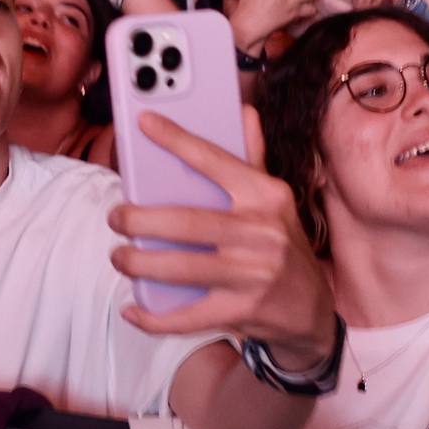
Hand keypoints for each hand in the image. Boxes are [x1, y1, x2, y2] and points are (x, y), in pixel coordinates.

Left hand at [107, 109, 337, 363]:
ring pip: (180, 268)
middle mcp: (261, 232)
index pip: (216, 161)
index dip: (177, 140)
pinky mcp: (242, 310)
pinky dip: (154, 317)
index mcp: (266, 197)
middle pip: (186, 222)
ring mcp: (252, 274)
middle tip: (116, 217)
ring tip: (120, 256)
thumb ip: (254, 158)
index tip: (144, 121)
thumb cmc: (282, 246)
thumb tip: (245, 112)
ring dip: (139, 263)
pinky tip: (133, 308)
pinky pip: (187, 316)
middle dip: (139, 220)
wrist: (311, 311)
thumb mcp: (276, 201)